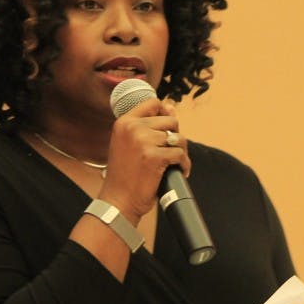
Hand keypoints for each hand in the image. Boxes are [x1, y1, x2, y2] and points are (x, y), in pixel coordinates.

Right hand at [98, 98, 189, 221]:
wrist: (118, 200)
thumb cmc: (125, 174)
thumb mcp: (129, 143)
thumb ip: (148, 124)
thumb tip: (172, 106)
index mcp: (124, 122)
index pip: (153, 103)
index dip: (165, 114)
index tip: (167, 129)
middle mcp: (133, 128)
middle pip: (170, 121)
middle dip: (175, 137)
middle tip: (170, 152)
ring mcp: (143, 141)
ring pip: (178, 138)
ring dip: (181, 151)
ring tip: (175, 163)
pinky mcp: (155, 156)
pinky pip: (180, 154)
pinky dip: (184, 164)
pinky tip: (179, 171)